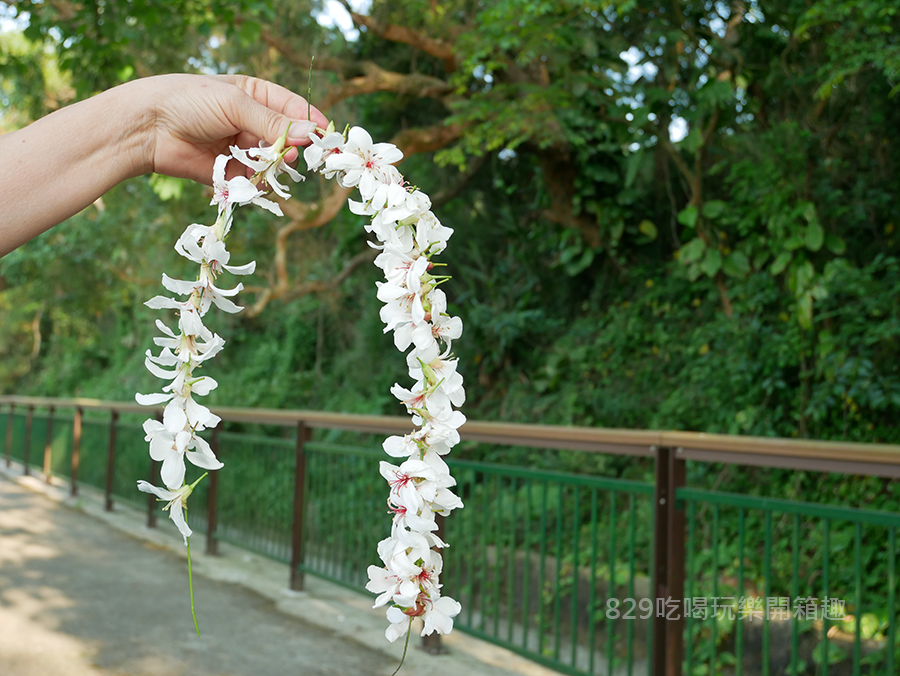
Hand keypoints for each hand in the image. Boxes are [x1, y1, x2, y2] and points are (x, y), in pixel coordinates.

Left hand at [135, 73, 329, 183]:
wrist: (147, 127)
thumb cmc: (189, 101)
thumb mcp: (235, 104)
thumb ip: (272, 123)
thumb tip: (308, 135)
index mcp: (257, 96)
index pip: (295, 110)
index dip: (311, 124)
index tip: (326, 139)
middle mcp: (252, 123)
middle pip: (287, 140)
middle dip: (293, 150)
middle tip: (293, 158)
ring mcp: (241, 149)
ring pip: (272, 164)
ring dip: (273, 168)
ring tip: (266, 167)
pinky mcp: (230, 174)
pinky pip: (253, 183)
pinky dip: (255, 184)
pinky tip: (249, 181)